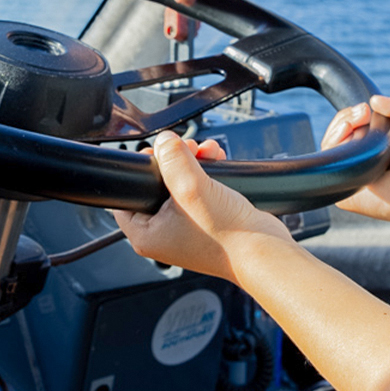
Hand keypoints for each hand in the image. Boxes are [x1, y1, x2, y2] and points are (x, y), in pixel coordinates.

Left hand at [111, 131, 292, 280]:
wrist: (263, 250)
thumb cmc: (227, 236)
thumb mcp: (192, 188)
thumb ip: (173, 159)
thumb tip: (164, 141)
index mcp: (147, 235)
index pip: (126, 197)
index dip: (141, 170)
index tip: (156, 154)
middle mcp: (162, 233)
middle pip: (156, 185)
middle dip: (173, 160)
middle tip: (186, 148)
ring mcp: (184, 228)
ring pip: (179, 184)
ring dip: (192, 163)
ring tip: (206, 151)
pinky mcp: (205, 221)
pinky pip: (197, 190)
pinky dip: (205, 173)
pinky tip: (216, 160)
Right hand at [322, 95, 389, 249]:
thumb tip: (373, 99)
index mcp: (369, 147)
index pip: (348, 125)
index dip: (352, 114)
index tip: (365, 109)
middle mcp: (357, 161)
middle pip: (335, 133)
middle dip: (345, 117)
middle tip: (363, 114)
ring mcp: (348, 175)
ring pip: (328, 147)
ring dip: (339, 129)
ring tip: (354, 123)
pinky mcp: (343, 192)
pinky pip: (328, 168)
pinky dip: (334, 150)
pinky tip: (347, 141)